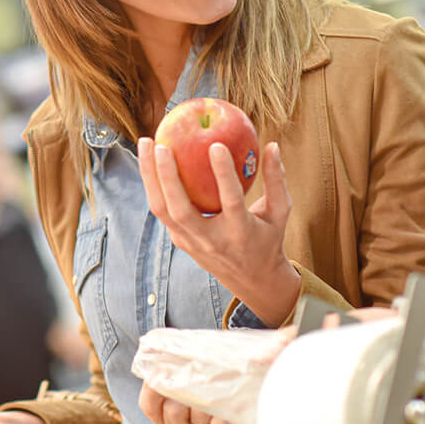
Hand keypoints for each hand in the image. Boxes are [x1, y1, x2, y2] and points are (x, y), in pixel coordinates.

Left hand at [138, 138, 299, 325]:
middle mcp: (211, 240)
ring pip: (162, 209)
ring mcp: (191, 242)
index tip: (216, 145)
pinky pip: (162, 209)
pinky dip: (153, 184)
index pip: (230, 201)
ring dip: (150, 177)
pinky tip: (149, 158)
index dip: (223, 173)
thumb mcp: (280, 212)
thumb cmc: (268, 237)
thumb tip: (272, 145)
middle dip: (168, 176)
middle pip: (180, 209)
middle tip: (162, 145)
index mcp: (240, 232)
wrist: (251, 280)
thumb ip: (276, 180)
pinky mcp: (179, 240)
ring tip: (145, 143)